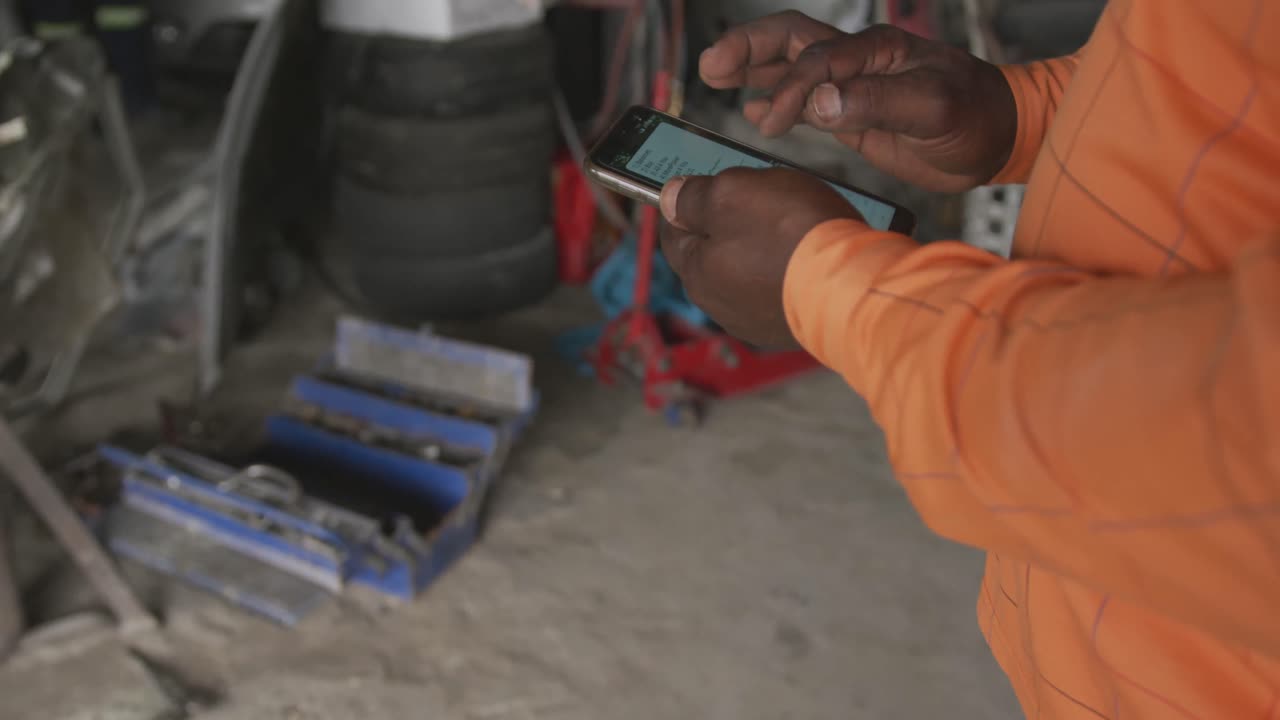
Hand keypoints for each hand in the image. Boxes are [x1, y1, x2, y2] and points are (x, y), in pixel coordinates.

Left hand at [659, 167, 863, 347]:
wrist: (855, 285)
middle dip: (732, 223)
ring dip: (763, 246)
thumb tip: (671, 197)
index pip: (675, 231)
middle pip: (715, 252)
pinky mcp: (792, 326)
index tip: (705, 185)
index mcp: (696, 273)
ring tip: (792, 221)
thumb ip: (694, 196)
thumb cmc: (793, 236)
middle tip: (759, 197)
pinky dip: (789, 268)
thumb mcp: (731, 193)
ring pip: (750, 270)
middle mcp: (721, 305)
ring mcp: (758, 320)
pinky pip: (781, 288)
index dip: (689, 202)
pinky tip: (809, 251)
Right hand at [700, 13, 1016, 192]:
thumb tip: (819, 102)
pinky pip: (805, 99)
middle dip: (748, 47)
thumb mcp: (934, 109)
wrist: (1001, 137)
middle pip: (791, 39)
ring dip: (752, 67)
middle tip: (711, 65)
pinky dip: (775, 101)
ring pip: (791, 64)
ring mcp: (853, 85)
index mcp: (876, 51)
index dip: (789, 87)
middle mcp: (859, 61)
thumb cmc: (977, 117)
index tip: (773, 122)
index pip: (816, 59)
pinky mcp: (853, 113)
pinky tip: (755, 110)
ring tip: (715, 75)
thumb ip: (877, 102)